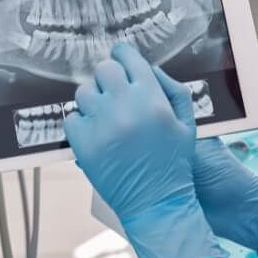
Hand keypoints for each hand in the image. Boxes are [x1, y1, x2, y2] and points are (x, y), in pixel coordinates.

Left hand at [64, 43, 225, 257]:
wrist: (157, 203)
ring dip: (93, 100)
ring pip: (84, 92)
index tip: (120, 58)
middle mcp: (124, 106)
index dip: (123, 54)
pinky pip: (71, 118)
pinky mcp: (83, 143)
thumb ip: (171, 88)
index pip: (128, 57)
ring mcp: (101, 124)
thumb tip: (145, 67)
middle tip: (112, 92)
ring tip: (104, 116)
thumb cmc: (174, 163)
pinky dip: (81, 124)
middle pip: (103, 69)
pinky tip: (95, 134)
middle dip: (108, 78)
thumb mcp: (186, 122)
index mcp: (151, 97)